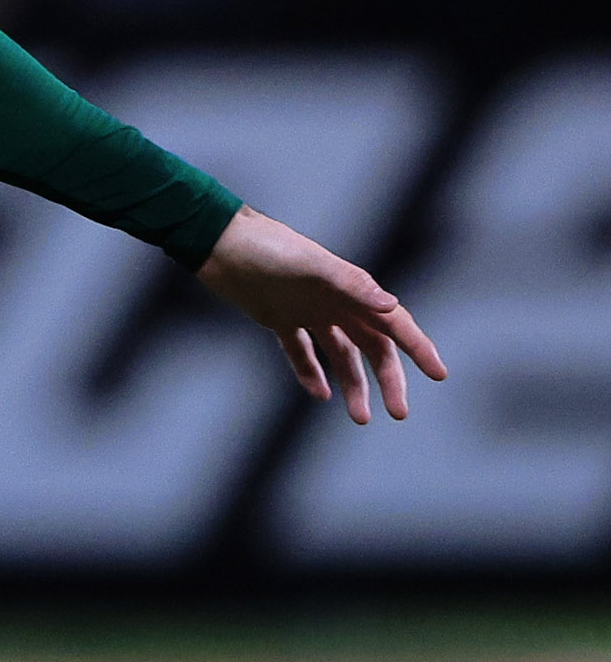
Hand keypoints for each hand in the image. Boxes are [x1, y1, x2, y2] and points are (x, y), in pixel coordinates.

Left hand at [192, 205, 443, 423]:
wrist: (222, 244)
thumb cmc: (269, 249)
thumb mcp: (312, 267)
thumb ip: (352, 286)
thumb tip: (391, 306)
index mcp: (352, 291)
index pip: (396, 325)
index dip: (419, 349)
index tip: (439, 374)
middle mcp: (336, 303)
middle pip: (374, 349)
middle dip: (388, 380)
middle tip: (398, 413)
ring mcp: (309, 312)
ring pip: (341, 356)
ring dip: (352, 385)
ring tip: (359, 418)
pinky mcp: (279, 319)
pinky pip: (301, 353)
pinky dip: (310, 373)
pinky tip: (320, 395)